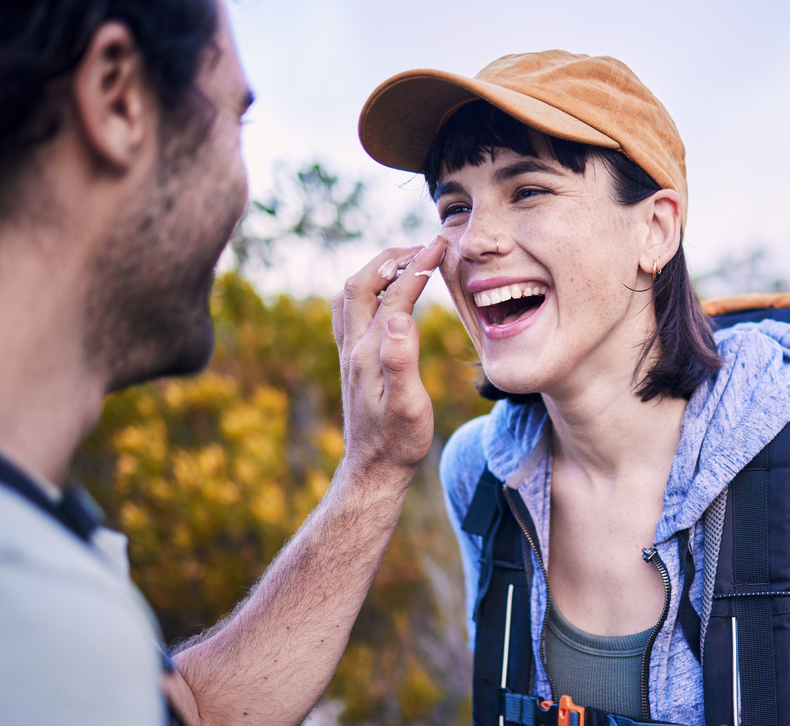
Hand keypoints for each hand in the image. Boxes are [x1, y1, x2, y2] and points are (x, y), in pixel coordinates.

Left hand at [331, 237, 445, 477]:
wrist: (373, 468)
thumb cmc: (398, 441)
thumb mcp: (409, 405)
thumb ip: (402, 361)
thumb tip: (400, 317)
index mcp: (369, 352)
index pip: (393, 295)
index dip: (417, 266)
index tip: (439, 246)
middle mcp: (353, 347)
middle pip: (361, 283)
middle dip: (391, 257)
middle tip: (422, 248)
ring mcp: (349, 353)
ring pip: (350, 295)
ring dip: (375, 270)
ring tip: (404, 261)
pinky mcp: (353, 361)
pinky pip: (351, 310)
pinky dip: (369, 289)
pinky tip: (386, 295)